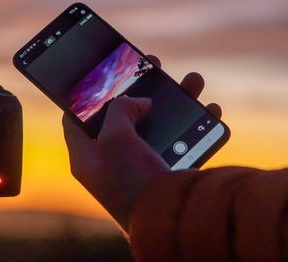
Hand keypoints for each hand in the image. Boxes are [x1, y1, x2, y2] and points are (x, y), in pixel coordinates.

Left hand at [62, 56, 220, 230]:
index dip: (86, 93)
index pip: (76, 117)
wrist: (168, 222)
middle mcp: (111, 163)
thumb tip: (139, 100)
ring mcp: (141, 169)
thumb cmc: (132, 180)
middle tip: (153, 66)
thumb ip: (120, 109)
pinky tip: (210, 110)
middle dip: (141, 89)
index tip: (99, 73)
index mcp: (86, 156)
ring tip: (194, 81)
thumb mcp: (115, 135)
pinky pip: (183, 144)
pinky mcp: (167, 176)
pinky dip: (198, 126)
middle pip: (124, 116)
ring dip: (178, 101)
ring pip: (159, 126)